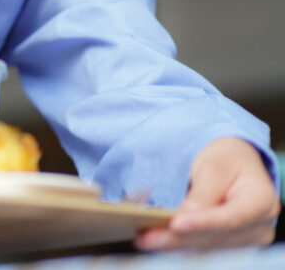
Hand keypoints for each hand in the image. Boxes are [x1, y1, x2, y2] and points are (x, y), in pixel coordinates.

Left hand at [136, 137, 279, 249]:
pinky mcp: (227, 243)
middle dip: (177, 238)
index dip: (203, 223)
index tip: (175, 224)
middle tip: (145, 237)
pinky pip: (200, 246)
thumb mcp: (215, 166)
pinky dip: (177, 242)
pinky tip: (154, 240)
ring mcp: (243, 239)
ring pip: (204, 246)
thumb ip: (203, 193)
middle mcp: (258, 227)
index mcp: (261, 201)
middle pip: (214, 237)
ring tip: (144, 239)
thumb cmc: (226, 158)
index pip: (230, 218)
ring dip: (172, 244)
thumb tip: (184, 218)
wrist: (235, 163)